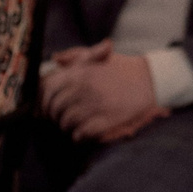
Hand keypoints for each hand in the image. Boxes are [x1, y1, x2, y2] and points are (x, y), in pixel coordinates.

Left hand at [41, 41, 167, 142]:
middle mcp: (84, 89)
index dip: (41, 99)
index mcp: (80, 73)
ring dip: (66, 126)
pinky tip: (83, 132)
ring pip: (66, 123)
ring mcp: (94, 105)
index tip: (43, 106)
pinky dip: (78, 136)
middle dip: (53, 116)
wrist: (151, 80)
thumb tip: (55, 59)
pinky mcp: (105, 121)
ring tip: (73, 124)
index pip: (47, 88)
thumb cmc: (122, 68)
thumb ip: (75, 55)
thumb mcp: (98, 55)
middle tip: (59, 118)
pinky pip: (80, 134)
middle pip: (54, 108)